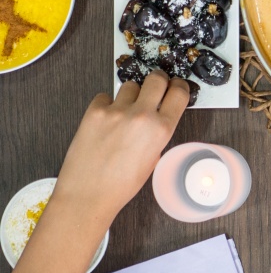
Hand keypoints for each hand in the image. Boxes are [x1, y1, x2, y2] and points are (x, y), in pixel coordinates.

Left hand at [50, 73, 189, 222]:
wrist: (88, 194)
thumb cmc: (121, 184)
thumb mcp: (154, 158)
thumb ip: (158, 132)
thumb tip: (157, 114)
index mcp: (161, 130)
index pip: (179, 93)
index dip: (179, 87)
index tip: (176, 87)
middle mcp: (141, 116)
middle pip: (157, 78)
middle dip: (158, 80)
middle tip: (154, 88)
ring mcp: (116, 112)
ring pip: (130, 85)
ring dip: (131, 94)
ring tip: (125, 111)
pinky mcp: (94, 112)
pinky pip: (105, 96)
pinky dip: (107, 104)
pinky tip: (106, 120)